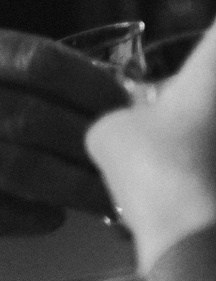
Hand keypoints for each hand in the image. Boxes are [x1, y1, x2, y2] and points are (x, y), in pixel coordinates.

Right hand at [0, 31, 125, 232]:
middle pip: (34, 119)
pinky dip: (26, 215)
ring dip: (70, 184)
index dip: (89, 83)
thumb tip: (112, 102)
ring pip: (19, 166)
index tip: (123, 104)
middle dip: (89, 141)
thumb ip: (33, 77)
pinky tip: (53, 218)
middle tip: (131, 160)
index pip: (39, 63)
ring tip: (104, 197)